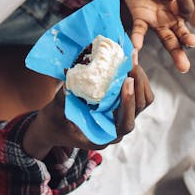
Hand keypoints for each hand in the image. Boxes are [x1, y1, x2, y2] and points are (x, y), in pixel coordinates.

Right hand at [22, 59, 153, 156]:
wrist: (52, 127)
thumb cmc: (53, 122)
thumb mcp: (55, 110)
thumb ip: (64, 97)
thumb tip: (71, 75)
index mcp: (102, 136)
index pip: (125, 124)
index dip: (129, 103)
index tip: (126, 82)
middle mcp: (115, 130)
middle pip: (139, 108)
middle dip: (138, 84)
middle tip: (131, 62)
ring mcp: (119, 118)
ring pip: (142, 100)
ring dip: (140, 79)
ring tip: (132, 57)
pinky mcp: (120, 107)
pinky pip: (136, 93)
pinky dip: (135, 78)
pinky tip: (128, 62)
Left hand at [121, 0, 194, 72]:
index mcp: (180, 5)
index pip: (186, 6)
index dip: (193, 4)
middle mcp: (171, 18)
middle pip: (182, 32)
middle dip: (188, 40)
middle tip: (194, 45)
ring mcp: (157, 21)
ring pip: (167, 39)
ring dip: (174, 51)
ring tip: (183, 66)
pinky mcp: (140, 19)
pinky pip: (140, 30)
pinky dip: (137, 38)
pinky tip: (136, 47)